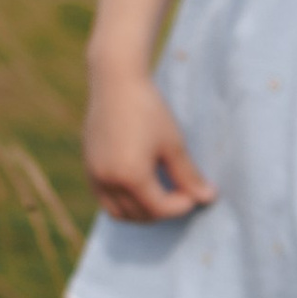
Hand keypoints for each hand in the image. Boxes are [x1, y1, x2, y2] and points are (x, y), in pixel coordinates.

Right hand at [84, 68, 215, 221]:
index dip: (180, 206)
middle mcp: (109, 180)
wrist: (115, 82)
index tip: (194, 194)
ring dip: (141, 212)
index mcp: (131, 176)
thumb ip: (188, 175)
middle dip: (162, 211)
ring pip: (118, 212)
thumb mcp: (173, 143)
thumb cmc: (148, 109)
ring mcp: (95, 175)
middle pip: (139, 215)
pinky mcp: (89, 167)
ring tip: (160, 195)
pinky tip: (141, 185)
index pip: (159, 209)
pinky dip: (124, 201)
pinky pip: (105, 199)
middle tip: (180, 195)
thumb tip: (207, 197)